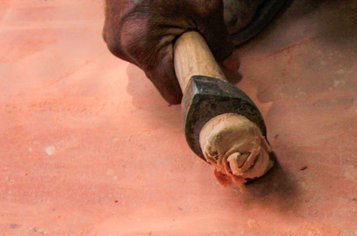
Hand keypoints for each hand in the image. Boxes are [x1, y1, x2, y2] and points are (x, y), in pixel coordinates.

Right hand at [103, 0, 232, 103]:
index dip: (192, 86)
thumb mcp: (204, 9)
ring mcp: (112, 38)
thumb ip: (219, 42)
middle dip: (182, 66)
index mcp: (141, 46)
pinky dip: (155, 41)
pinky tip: (165, 22)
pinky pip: (139, 47)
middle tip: (200, 46)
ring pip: (150, 62)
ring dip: (168, 52)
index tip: (207, 78)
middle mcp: (121, 47)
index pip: (170, 91)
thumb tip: (231, 65)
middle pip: (160, 76)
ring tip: (180, 27)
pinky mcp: (111, 29)